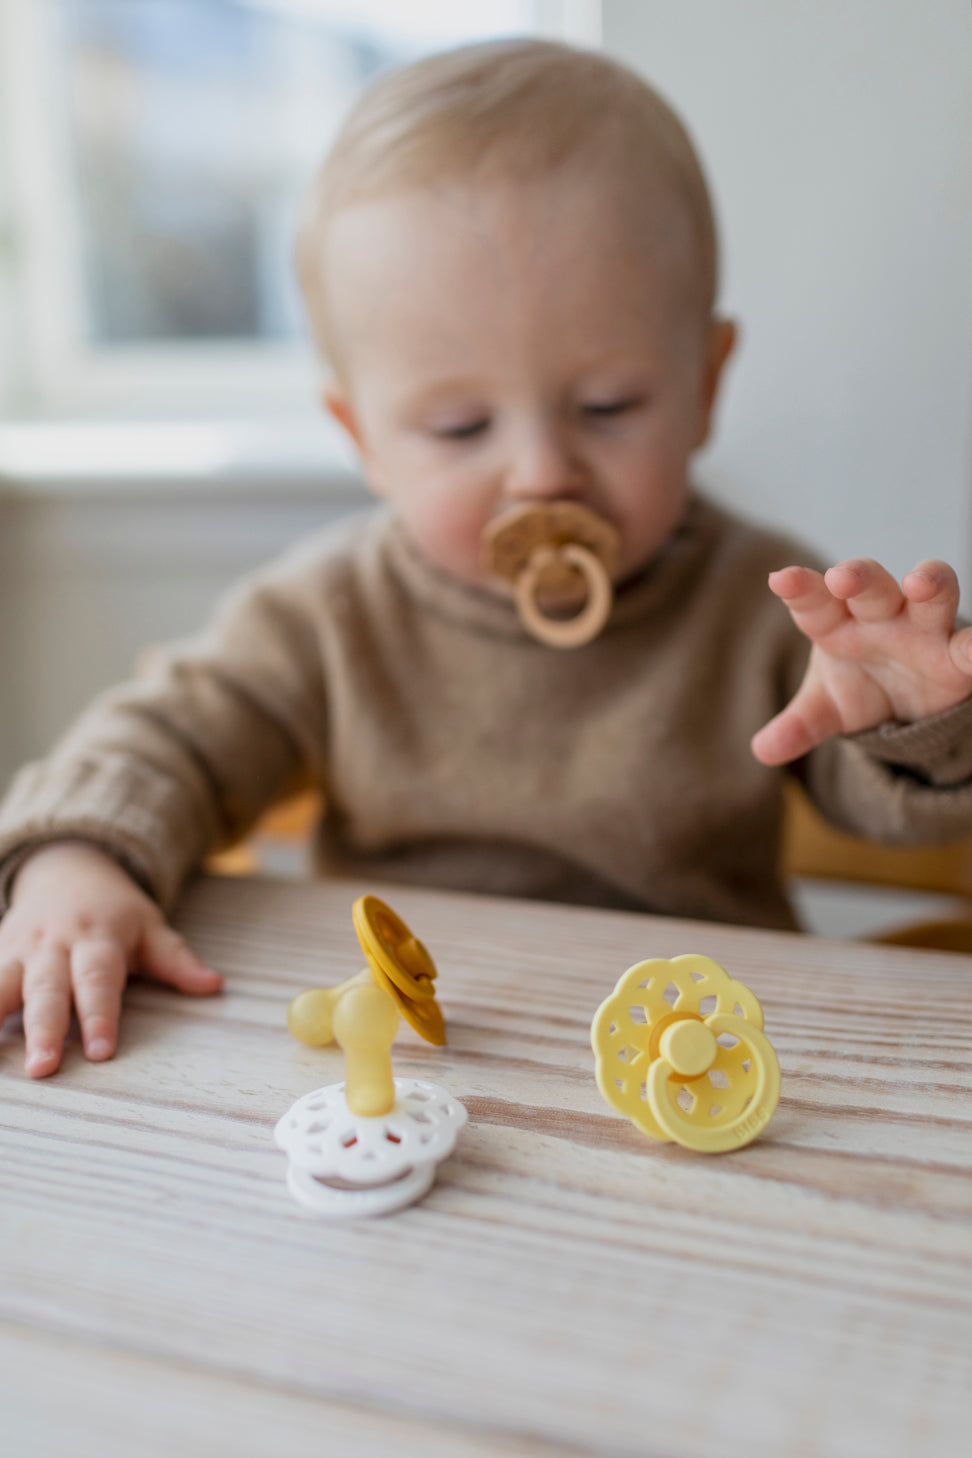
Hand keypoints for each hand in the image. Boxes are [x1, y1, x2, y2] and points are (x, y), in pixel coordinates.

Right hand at [0, 841, 221, 1077]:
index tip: (101, 1052)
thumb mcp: (150, 927)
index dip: (100, 1016)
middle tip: (43, 1069)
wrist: (66, 869)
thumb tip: (214, 985)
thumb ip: (176, 960)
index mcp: (98, 939)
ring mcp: (18, 949)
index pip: (100, 980)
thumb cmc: (114, 912)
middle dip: (44, 1029)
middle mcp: (54, 944)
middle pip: (47, 989)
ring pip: (1, 985)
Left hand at [751, 558, 971, 765]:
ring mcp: (923, 631)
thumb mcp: (824, 710)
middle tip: (843, 576)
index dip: (801, 589)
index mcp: (837, 623)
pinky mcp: (957, 658)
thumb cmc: (856, 687)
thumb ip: (797, 725)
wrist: (906, 705)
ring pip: (931, 595)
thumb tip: (762, 750)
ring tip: (920, 583)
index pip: (816, 602)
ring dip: (929, 583)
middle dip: (859, 578)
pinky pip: (970, 646)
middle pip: (872, 587)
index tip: (781, 579)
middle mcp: (881, 617)